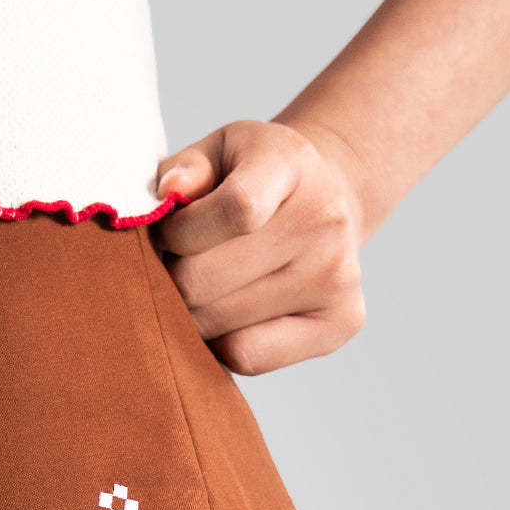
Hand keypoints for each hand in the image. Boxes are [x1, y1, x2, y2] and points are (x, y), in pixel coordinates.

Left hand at [149, 119, 366, 375]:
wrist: (328, 201)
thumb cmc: (253, 180)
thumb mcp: (219, 152)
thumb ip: (187, 168)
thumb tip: (170, 193)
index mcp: (290, 164)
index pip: (234, 210)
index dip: (179, 232)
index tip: (169, 233)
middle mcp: (324, 220)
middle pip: (205, 281)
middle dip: (169, 280)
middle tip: (172, 269)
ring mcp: (337, 276)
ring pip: (218, 324)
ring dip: (189, 314)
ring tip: (201, 289)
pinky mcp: (341, 322)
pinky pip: (247, 357)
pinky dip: (219, 345)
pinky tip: (225, 317)